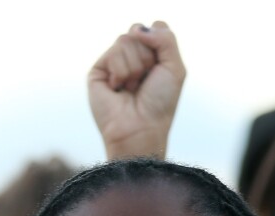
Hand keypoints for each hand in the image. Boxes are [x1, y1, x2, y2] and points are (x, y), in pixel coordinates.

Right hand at [88, 21, 185, 159]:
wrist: (140, 128)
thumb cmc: (159, 104)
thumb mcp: (175, 67)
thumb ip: (165, 38)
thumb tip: (137, 29)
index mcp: (152, 54)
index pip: (156, 27)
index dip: (160, 43)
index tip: (161, 68)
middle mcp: (132, 56)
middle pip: (140, 30)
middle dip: (148, 57)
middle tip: (145, 81)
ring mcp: (114, 62)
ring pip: (126, 39)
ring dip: (135, 67)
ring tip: (132, 88)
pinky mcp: (98, 70)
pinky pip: (113, 52)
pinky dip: (121, 72)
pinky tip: (118, 89)